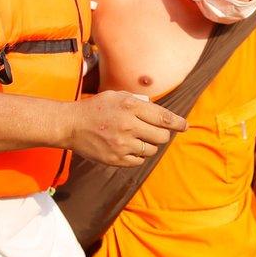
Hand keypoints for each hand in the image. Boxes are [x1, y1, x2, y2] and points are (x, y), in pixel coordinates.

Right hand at [66, 91, 186, 166]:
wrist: (71, 125)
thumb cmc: (96, 108)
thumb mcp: (117, 96)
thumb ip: (140, 102)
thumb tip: (162, 114)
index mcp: (130, 106)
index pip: (164, 117)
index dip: (178, 123)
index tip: (185, 126)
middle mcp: (128, 125)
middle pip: (162, 136)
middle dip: (162, 134)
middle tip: (155, 132)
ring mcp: (122, 144)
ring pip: (152, 150)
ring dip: (149, 145)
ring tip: (136, 138)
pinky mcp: (116, 159)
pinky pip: (139, 161)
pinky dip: (138, 155)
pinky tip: (128, 147)